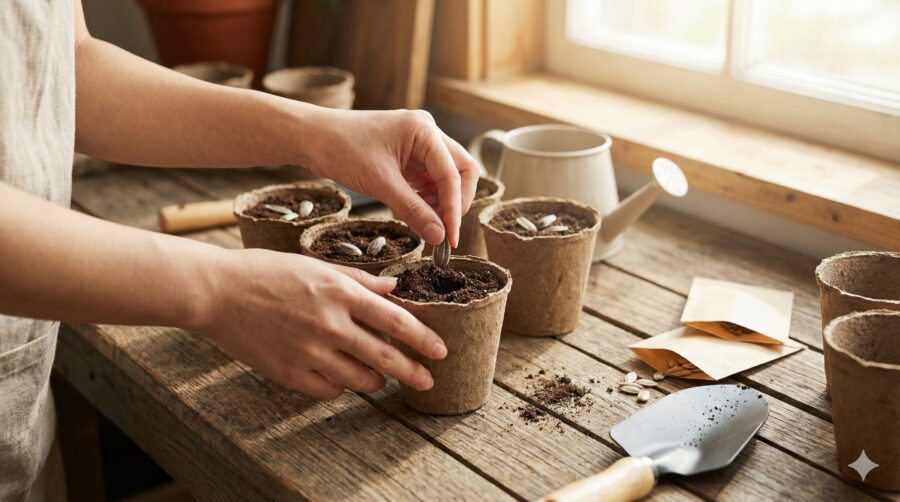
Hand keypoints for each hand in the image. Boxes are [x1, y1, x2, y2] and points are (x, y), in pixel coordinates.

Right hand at [198, 248, 446, 398]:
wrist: (217, 292)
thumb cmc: (266, 272)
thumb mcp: (316, 264)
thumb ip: (359, 281)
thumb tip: (393, 287)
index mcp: (340, 293)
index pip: (397, 322)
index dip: (424, 339)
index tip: (440, 351)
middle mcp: (330, 325)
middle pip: (386, 358)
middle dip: (413, 372)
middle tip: (427, 380)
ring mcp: (310, 353)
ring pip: (361, 380)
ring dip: (377, 380)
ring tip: (381, 377)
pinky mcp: (290, 374)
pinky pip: (330, 390)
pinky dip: (342, 386)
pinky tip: (343, 377)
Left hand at [302, 109, 479, 246]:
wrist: (312, 137)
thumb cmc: (342, 149)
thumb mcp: (380, 183)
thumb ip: (413, 210)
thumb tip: (439, 236)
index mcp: (424, 130)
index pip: (453, 175)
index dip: (454, 209)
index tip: (450, 239)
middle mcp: (427, 132)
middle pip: (461, 171)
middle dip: (456, 202)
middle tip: (443, 230)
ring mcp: (419, 143)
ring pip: (447, 176)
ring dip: (441, 202)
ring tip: (425, 223)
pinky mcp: (408, 155)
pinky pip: (429, 179)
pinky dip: (427, 198)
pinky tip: (414, 213)